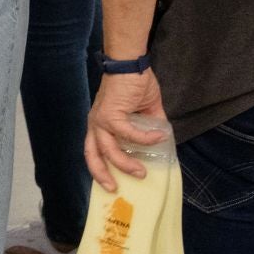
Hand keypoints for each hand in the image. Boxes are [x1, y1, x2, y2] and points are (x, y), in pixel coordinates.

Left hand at [85, 69, 168, 190]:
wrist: (130, 64)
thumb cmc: (135, 85)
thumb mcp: (145, 112)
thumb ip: (149, 128)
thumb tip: (161, 142)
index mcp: (99, 125)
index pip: (93, 150)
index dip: (99, 168)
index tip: (110, 183)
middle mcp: (95, 124)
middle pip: (92, 155)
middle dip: (101, 175)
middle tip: (114, 189)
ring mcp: (101, 119)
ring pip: (108, 150)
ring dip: (125, 164)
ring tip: (142, 172)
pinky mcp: (111, 113)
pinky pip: (128, 133)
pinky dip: (144, 139)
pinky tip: (159, 137)